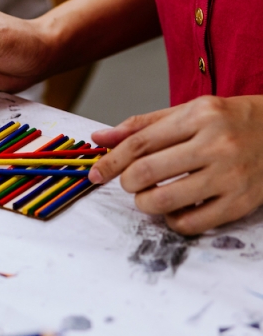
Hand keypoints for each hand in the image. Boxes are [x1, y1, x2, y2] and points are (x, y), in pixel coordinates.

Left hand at [89, 95, 262, 234]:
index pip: (140, 143)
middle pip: (146, 172)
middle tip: (131, 182)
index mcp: (198, 116)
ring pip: (164, 200)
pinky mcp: (240, 202)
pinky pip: (191, 223)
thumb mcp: (186, 112)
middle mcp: (215, 144)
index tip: (95, 174)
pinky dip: (172, 220)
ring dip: (144, 203)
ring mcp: (230, 175)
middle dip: (127, 182)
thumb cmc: (227, 121)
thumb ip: (142, 126)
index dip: (111, 162)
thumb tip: (99, 137)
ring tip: (148, 196)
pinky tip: (173, 210)